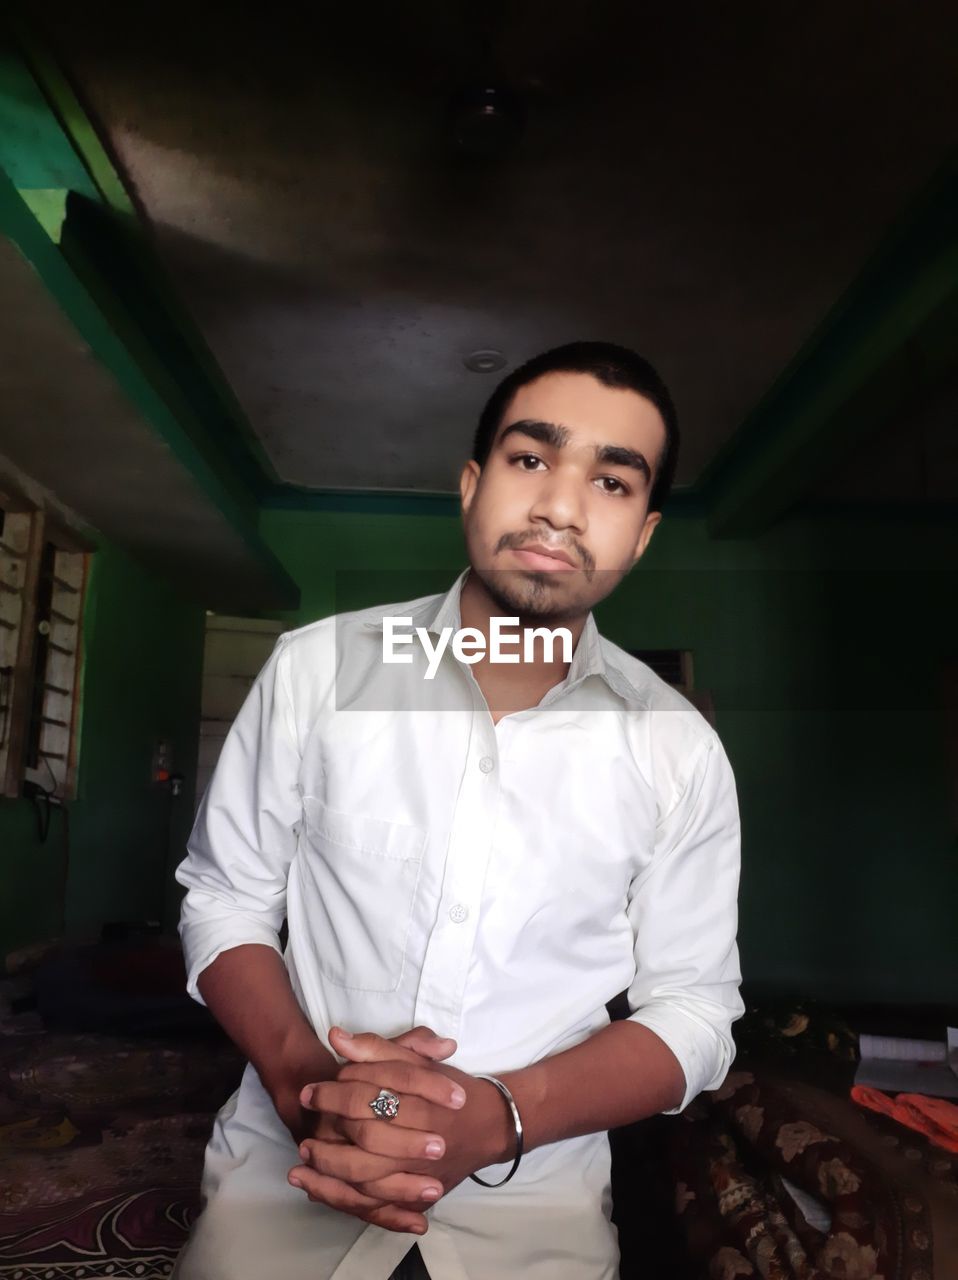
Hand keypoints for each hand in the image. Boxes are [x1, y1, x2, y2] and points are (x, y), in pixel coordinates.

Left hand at [290, 1030, 513, 1233]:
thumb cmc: (451, 1091)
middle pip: (367, 1139)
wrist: (492, 1126)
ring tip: (304, 1162)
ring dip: (331, 1171)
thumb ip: (378, 1050)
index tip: (310, 1091)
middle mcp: (423, 1140)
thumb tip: (338, 1038)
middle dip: (330, 1133)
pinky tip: (319, 1192)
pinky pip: (378, 1205)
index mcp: (422, 1101)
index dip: (335, 1093)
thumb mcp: (418, 1063)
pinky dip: (347, 1201)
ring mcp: (421, 1172)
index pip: (370, 1096)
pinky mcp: (419, 1196)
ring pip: (369, 1178)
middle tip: (305, 1132)